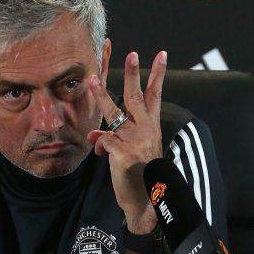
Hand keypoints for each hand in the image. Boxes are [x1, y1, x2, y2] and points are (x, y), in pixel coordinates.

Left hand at [87, 50, 167, 232]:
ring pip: (113, 113)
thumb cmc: (137, 174)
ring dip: (100, 95)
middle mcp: (145, 130)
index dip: (157, 74)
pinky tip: (99, 155)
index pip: (155, 95)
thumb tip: (94, 136)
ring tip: (91, 79)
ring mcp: (134, 140)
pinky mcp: (122, 152)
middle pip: (136, 96)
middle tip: (131, 53)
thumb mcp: (129, 152)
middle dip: (133, 73)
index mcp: (151, 127)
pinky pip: (102, 141)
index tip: (162, 54)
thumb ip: (113, 138)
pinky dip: (97, 146)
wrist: (143, 200)